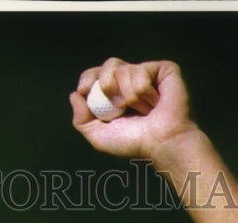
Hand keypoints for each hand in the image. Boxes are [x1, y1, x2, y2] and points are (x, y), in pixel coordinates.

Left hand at [70, 58, 196, 161]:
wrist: (160, 144)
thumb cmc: (134, 144)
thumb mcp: (99, 137)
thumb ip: (81, 120)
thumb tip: (74, 95)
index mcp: (115, 95)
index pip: (96, 75)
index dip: (88, 78)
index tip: (84, 90)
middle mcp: (130, 82)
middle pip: (109, 64)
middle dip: (106, 81)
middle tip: (116, 104)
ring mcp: (147, 74)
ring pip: (124, 68)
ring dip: (128, 95)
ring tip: (142, 111)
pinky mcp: (163, 70)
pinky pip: (142, 69)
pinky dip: (142, 90)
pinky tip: (154, 103)